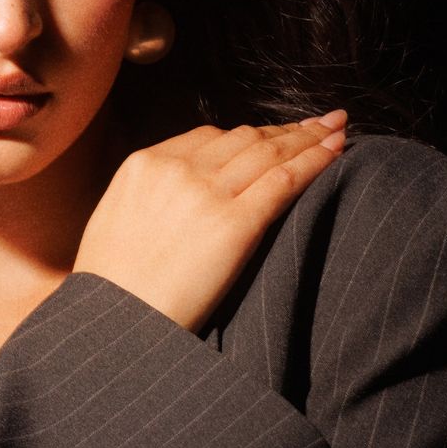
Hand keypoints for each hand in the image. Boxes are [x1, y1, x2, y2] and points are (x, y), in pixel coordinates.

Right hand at [72, 111, 348, 334]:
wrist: (115, 324)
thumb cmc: (110, 290)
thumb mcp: (113, 223)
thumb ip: (148, 197)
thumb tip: (173, 198)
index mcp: (144, 165)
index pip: (209, 137)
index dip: (249, 134)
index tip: (272, 135)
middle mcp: (178, 169)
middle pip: (245, 138)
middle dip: (285, 130)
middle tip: (318, 123)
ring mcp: (209, 193)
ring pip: (270, 152)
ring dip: (308, 139)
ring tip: (336, 129)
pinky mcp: (236, 224)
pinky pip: (284, 181)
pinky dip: (315, 161)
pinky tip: (335, 152)